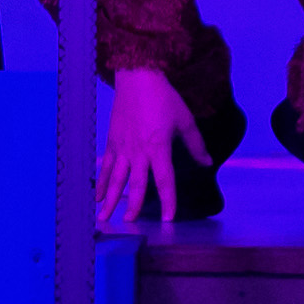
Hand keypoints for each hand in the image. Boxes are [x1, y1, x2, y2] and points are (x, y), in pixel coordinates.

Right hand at [97, 64, 205, 224]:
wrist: (138, 79)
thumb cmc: (164, 99)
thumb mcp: (185, 120)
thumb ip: (195, 145)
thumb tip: (207, 163)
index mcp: (159, 148)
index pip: (164, 180)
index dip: (168, 200)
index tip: (169, 219)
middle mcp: (139, 152)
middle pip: (136, 184)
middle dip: (133, 205)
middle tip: (129, 224)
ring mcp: (122, 148)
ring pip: (116, 179)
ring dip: (111, 199)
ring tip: (105, 218)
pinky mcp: (111, 142)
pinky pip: (104, 166)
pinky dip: (100, 182)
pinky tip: (97, 196)